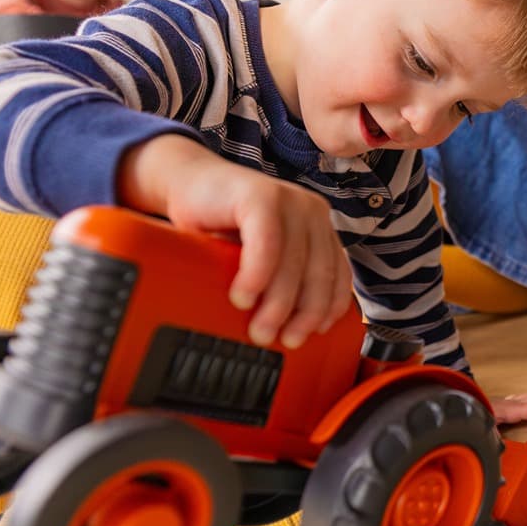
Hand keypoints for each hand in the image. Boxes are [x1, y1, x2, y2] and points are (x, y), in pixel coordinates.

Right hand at [119, 135, 351, 347]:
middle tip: (283, 341)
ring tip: (260, 330)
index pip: (337, 274)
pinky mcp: (260, 195)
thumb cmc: (223, 227)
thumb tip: (293, 331)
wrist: (188, 184)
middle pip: (319, 272)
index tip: (311, 335)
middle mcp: (311, 211)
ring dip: (277, 303)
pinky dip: (257, 274)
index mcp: (319, 228)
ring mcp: (289, 200)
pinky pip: (267, 242)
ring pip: (293, 262)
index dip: (327, 309)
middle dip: (303, 315)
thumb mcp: (262, 258)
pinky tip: (243, 296)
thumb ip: (281, 279)